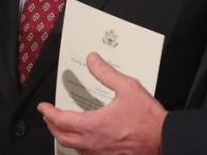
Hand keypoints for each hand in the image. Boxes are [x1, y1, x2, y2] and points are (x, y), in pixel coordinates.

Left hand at [38, 52, 166, 154]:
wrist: (163, 139)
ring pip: (73, 148)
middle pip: (62, 137)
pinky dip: (78, 146)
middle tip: (48, 117)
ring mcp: (100, 153)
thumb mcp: (127, 87)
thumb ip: (106, 73)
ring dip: (63, 137)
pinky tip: (83, 141)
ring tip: (62, 127)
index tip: (43, 107)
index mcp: (94, 124)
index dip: (48, 113)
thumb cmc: (147, 118)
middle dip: (51, 126)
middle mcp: (93, 142)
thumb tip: (92, 60)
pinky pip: (86, 154)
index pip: (61, 119)